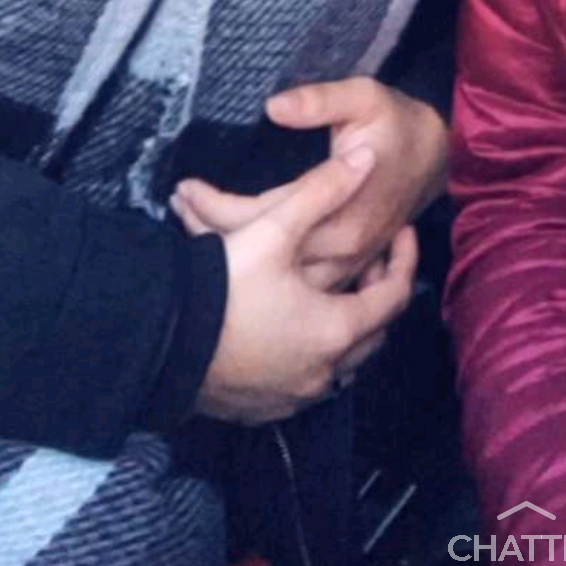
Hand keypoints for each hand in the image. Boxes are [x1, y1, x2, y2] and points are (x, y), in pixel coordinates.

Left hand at [172, 76, 447, 290]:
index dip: (217, 205)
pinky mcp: (344, 266)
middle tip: (173, 205)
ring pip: (273, 271)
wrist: (439, 156)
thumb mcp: (364, 97)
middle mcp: (338, 248)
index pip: (264, 217)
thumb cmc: (396, 122)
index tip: (183, 186)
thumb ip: (320, 101)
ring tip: (187, 225)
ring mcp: (342, 264)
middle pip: (261, 253)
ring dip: (229, 248)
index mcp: (340, 211)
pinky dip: (256, 259)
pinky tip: (227, 245)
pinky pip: (290, 274)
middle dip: (210, 230)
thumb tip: (274, 106)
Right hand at [195, 155, 417, 426]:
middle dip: (377, 292)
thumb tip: (367, 157)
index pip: (395, 295)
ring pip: (339, 358)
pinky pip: (304, 379)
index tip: (403, 232)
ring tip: (333, 285)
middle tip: (371, 258)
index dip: (404, 258)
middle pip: (372, 331)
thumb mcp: (275, 229)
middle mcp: (323, 373)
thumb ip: (324, 189)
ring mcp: (292, 396)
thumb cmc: (224, 289)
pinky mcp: (262, 408)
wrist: (160, 346)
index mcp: (336, 330)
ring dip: (344, 322)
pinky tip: (292, 323)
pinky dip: (311, 349)